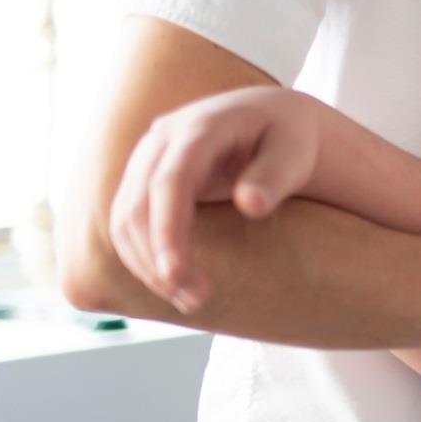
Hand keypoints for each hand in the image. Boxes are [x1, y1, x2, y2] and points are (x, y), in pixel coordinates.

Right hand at [108, 85, 322, 312]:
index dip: (167, 230)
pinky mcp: (143, 178)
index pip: (170, 181)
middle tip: (196, 301)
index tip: (175, 275)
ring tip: (191, 299)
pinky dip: (144, 256)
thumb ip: (275, 175)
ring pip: (125, 219)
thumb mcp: (296, 151)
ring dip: (147, 265)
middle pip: (138, 205)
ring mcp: (148, 157)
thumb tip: (250, 204)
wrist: (272, 120)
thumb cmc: (289, 137)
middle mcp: (163, 138)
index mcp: (201, 126)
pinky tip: (175, 282)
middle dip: (157, 259)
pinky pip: (128, 222)